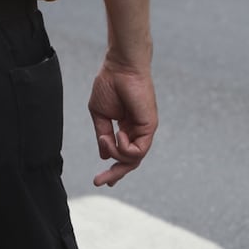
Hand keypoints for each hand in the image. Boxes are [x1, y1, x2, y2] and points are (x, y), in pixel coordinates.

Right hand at [87, 57, 156, 186]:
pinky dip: (125, 148)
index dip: (113, 168)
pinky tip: (118, 134)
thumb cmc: (109, 84)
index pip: (123, 153)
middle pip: (130, 161)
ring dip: (116, 154)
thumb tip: (104, 155)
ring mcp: (144, 130)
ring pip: (133, 159)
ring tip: (107, 139)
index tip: (99, 179)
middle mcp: (137, 131)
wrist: (120, 67)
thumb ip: (103, 135)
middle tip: (98, 181)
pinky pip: (138, 151)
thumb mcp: (100, 115)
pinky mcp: (150, 127)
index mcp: (126, 127)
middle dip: (115, 174)